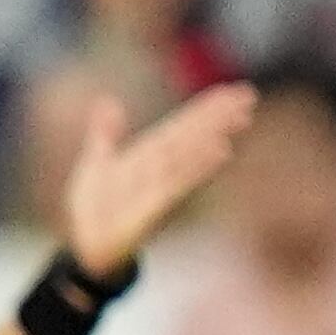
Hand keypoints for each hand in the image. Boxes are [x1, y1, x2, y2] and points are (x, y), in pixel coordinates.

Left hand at [57, 81, 258, 280]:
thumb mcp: (97, 162)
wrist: (86, 243)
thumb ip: (105, 132)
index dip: (205, 108)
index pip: (181, 125)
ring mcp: (160, 185)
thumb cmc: (95, 207)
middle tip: (248, 97)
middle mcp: (160, 166)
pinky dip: (200, 166)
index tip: (230, 91)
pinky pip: (181, 182)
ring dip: (216, 135)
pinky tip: (222, 151)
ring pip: (191, 154)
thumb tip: (108, 102)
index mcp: (148, 154)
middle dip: (219, 116)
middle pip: (193, 135)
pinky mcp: (156, 205)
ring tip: (241, 117)